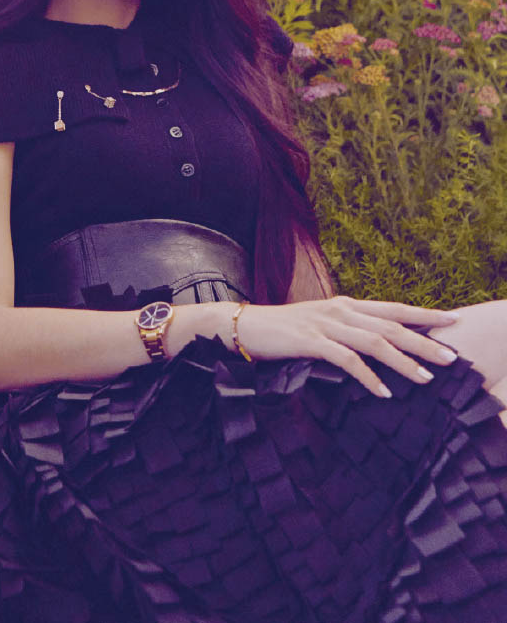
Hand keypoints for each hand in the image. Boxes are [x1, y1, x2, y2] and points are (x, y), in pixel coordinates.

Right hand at [234, 296, 460, 397]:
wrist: (244, 326)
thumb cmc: (284, 331)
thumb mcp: (321, 325)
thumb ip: (348, 331)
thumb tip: (379, 346)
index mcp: (345, 305)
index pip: (393, 308)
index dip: (424, 314)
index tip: (453, 322)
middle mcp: (340, 311)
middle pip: (391, 325)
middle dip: (423, 341)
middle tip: (451, 357)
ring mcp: (325, 324)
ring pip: (374, 341)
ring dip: (402, 361)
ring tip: (426, 378)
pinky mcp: (310, 341)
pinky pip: (346, 360)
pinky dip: (368, 377)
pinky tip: (383, 392)